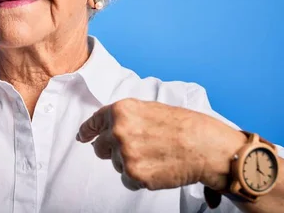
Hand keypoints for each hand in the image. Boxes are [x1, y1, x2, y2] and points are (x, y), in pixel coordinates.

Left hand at [77, 98, 245, 191]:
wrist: (206, 147)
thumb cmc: (184, 126)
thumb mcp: (150, 109)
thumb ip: (126, 117)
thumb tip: (109, 126)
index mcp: (121, 111)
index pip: (94, 122)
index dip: (87, 131)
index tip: (83, 137)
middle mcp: (118, 131)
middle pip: (100, 147)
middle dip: (111, 150)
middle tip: (132, 150)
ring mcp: (124, 154)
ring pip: (116, 164)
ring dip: (130, 163)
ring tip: (154, 156)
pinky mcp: (134, 174)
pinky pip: (127, 180)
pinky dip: (138, 178)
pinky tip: (156, 168)